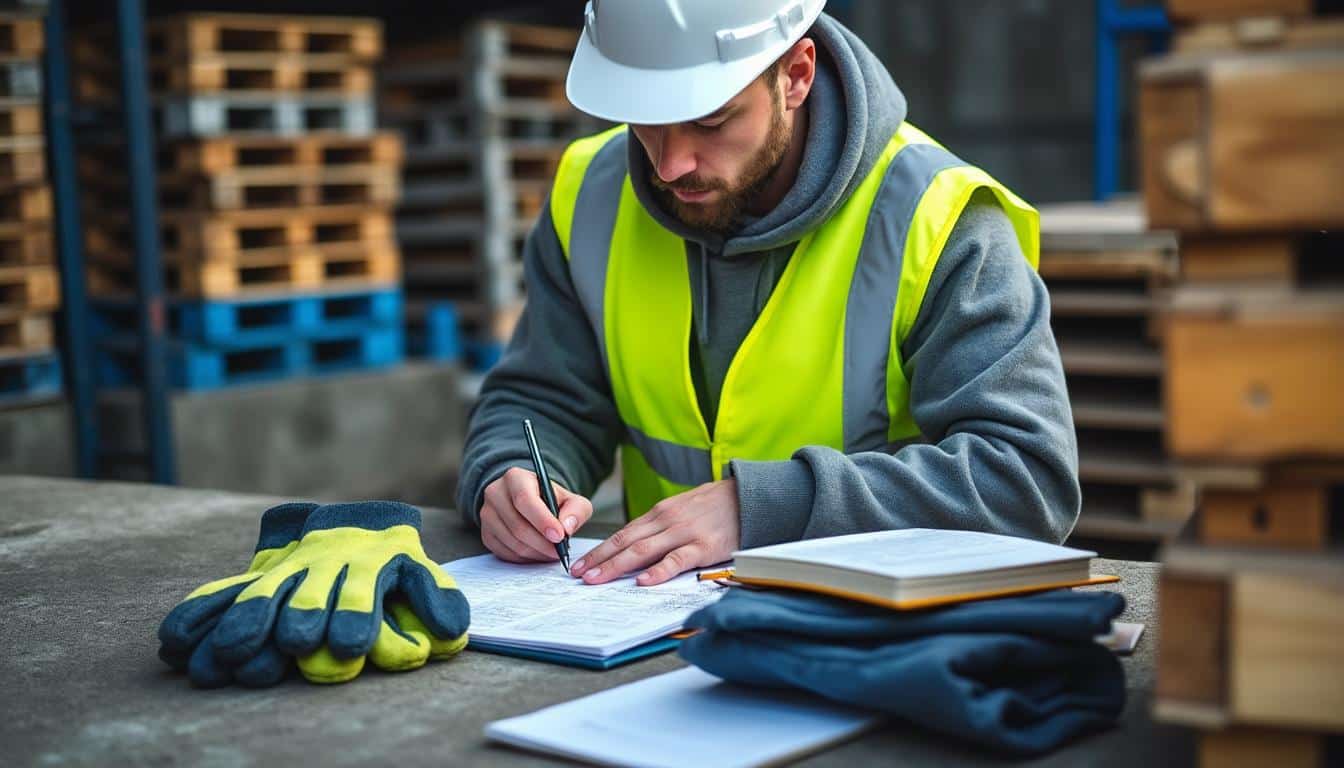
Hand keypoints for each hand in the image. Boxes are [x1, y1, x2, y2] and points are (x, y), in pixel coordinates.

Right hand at [479, 467, 593, 562]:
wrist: (528, 501)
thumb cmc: (549, 499)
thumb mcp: (570, 498)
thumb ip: (576, 510)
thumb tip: (567, 528)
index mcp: (516, 478)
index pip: (525, 500)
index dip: (542, 521)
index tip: (559, 536)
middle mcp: (496, 493)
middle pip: (518, 525)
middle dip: (542, 543)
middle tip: (560, 551)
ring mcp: (487, 514)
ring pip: (512, 542)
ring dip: (536, 553)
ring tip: (552, 553)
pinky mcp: (486, 534)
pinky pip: (505, 553)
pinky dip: (525, 559)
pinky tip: (538, 554)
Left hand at [570, 478, 739, 586]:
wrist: (749, 497)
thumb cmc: (716, 507)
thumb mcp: (683, 509)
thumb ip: (661, 526)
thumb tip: (636, 546)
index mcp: (660, 513)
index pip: (623, 533)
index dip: (600, 549)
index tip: (581, 564)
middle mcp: (666, 520)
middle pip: (625, 541)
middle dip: (599, 559)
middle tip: (578, 574)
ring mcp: (684, 533)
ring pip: (642, 551)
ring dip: (616, 566)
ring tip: (597, 579)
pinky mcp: (704, 546)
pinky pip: (676, 560)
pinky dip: (658, 571)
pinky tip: (643, 581)